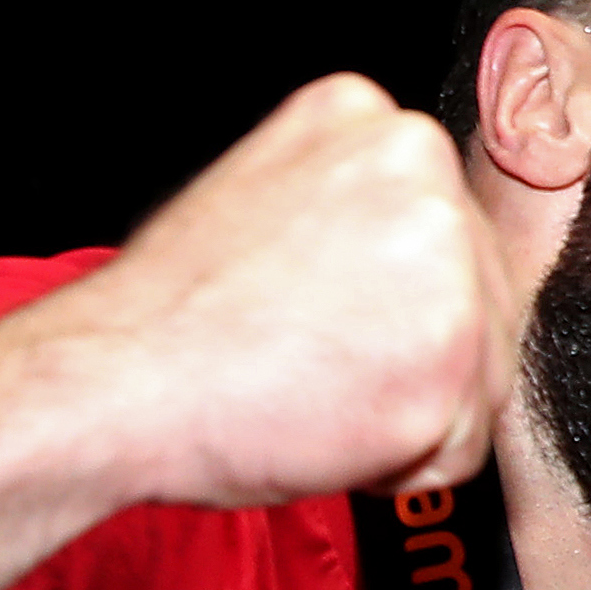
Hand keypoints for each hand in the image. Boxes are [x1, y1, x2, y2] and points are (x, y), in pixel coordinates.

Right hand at [0, 73, 514, 509]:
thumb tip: (417, 267)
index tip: (326, 324)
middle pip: (482, 302)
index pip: (450, 237)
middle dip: (410, 360)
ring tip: (312, 394)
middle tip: (308, 366)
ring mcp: (446, 263)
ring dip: (406, 414)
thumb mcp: (265, 201)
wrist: (108, 381)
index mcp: (375, 124)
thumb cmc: (169, 318)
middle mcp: (422, 172)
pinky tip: (325, 430)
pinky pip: (461, 447)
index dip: (391, 306)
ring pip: (480, 376)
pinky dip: (401, 465)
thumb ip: (354, 213)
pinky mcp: (450, 358)